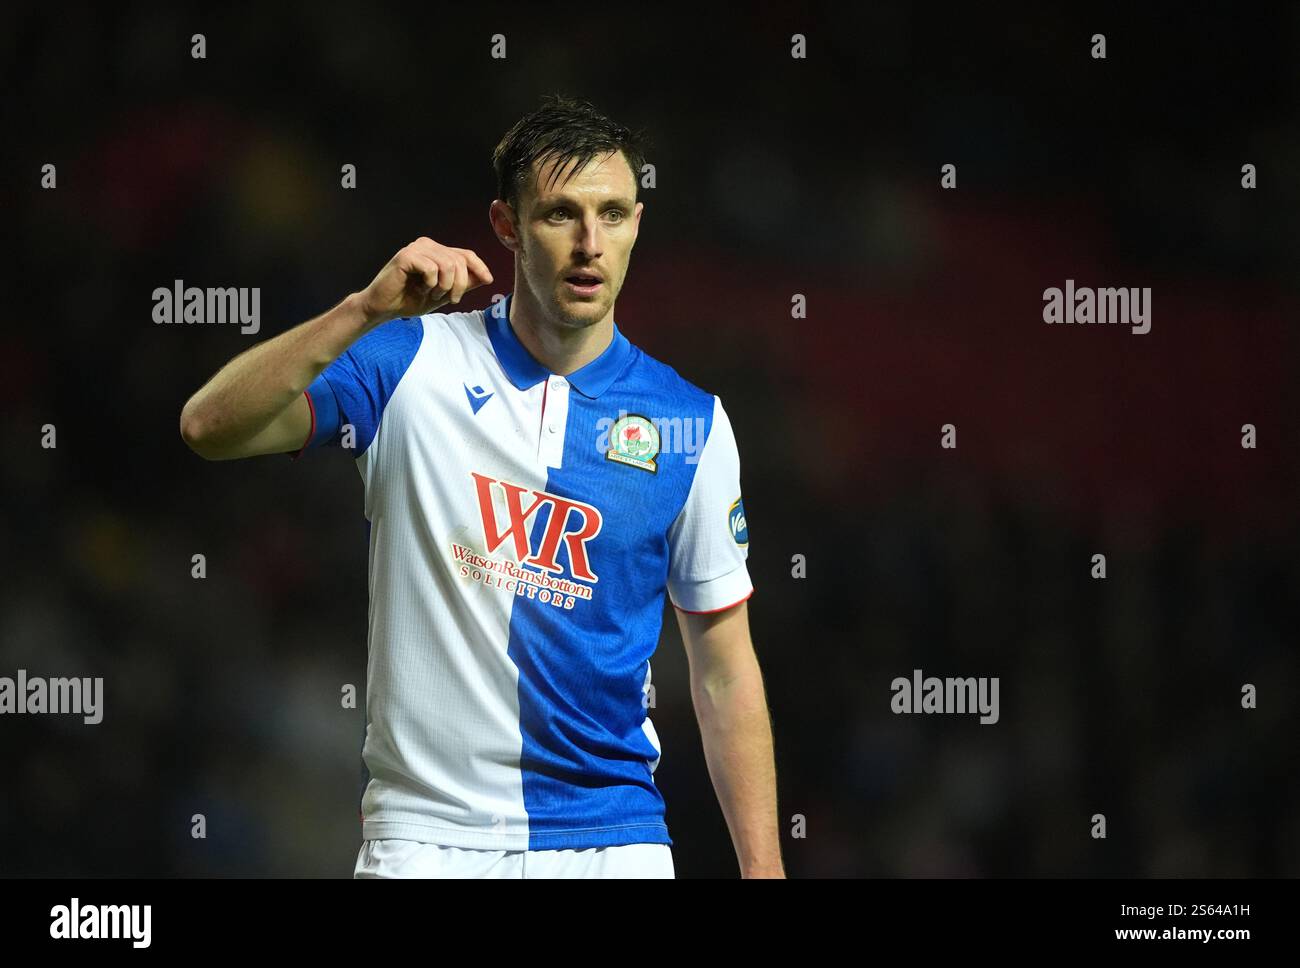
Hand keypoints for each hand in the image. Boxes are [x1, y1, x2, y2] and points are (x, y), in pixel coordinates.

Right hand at [356, 237, 492, 325]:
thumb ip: (462, 284)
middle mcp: (427, 245)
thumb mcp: (443, 294)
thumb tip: (485, 278)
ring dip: (445, 286)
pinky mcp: (407, 256)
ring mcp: (416, 248)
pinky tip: (420, 289)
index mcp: (436, 251)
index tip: (489, 280)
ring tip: (432, 294)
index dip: (479, 266)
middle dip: (460, 285)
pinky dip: (431, 284)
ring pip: (448, 264)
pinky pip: (432, 268)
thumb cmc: (409, 300)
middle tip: (450, 299)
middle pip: (460, 261)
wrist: (384, 308)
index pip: (465, 254)